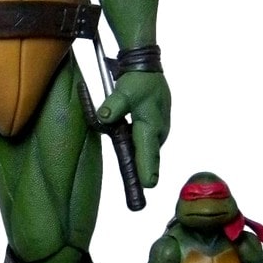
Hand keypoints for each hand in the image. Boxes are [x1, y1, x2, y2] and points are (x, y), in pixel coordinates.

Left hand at [97, 71, 170, 186]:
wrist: (147, 69)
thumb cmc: (139, 81)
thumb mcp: (124, 91)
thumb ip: (114, 105)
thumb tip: (104, 117)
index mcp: (151, 127)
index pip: (149, 155)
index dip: (147, 172)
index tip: (147, 186)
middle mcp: (158, 133)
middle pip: (147, 158)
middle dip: (140, 170)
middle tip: (136, 193)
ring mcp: (158, 131)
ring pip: (146, 151)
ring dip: (138, 157)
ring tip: (133, 173)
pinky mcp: (155, 128)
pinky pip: (145, 143)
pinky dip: (137, 146)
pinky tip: (130, 145)